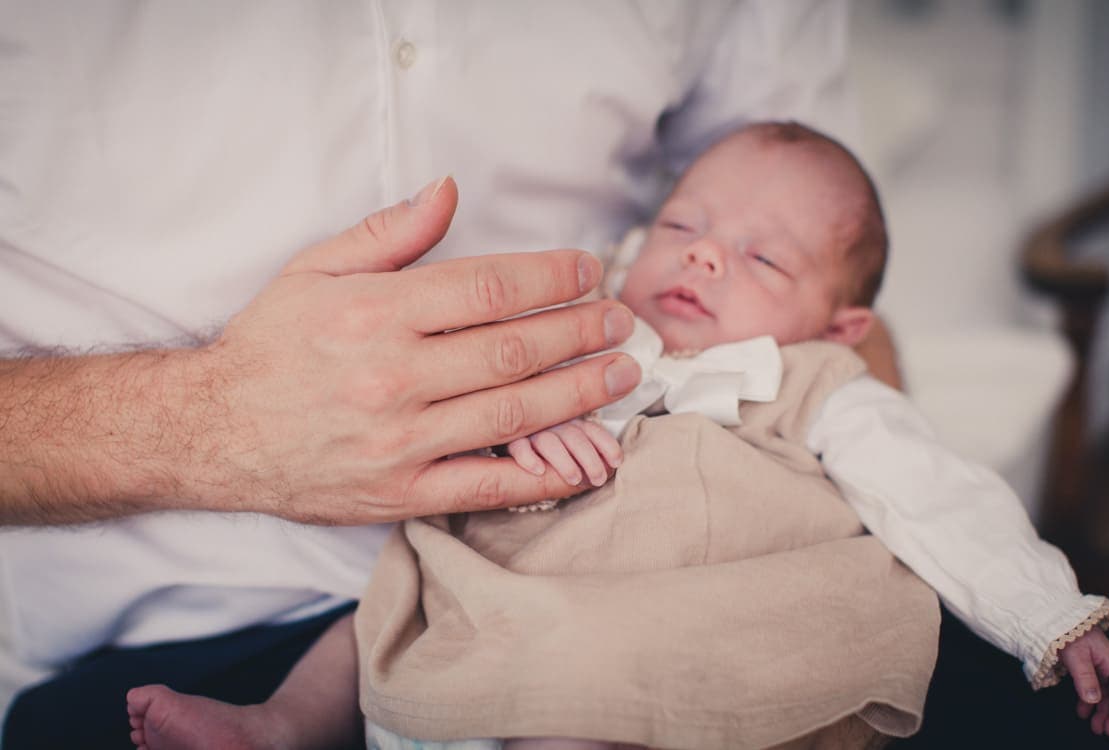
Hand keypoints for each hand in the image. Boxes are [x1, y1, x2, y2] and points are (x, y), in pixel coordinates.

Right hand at [183, 176, 638, 522]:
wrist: (212, 432)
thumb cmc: (269, 345)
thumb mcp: (313, 270)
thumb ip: (387, 233)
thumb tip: (449, 190)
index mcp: (375, 313)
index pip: (488, 289)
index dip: (551, 278)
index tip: (587, 271)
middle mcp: (393, 377)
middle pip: (515, 350)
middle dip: (581, 332)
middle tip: (621, 322)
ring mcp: (400, 441)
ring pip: (514, 414)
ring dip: (581, 392)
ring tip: (621, 373)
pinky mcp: (400, 493)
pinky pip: (487, 486)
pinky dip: (543, 475)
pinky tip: (586, 457)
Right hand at [507, 418, 622, 486]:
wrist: (502, 431)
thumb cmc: (543, 446)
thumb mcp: (567, 446)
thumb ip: (588, 453)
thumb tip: (612, 468)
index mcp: (569, 421)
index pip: (592, 430)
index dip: (606, 445)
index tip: (616, 462)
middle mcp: (552, 422)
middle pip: (574, 436)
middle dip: (589, 458)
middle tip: (598, 479)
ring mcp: (529, 430)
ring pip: (549, 441)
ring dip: (563, 460)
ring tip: (574, 478)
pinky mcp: (507, 440)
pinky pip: (517, 445)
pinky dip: (527, 457)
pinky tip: (537, 470)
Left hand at [1059, 627, 1108, 735]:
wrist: (1053, 619)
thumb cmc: (1067, 632)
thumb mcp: (1075, 656)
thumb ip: (1085, 678)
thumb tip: (1093, 699)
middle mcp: (1108, 665)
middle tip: (1106, 730)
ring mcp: (1098, 667)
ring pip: (1106, 694)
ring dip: (1102, 711)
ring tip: (1095, 726)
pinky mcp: (1087, 668)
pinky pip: (1092, 688)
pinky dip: (1089, 702)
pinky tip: (1083, 712)